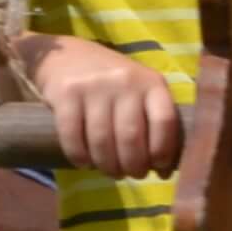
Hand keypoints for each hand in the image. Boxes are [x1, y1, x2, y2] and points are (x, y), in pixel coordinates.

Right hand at [27, 38, 181, 177]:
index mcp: (151, 82)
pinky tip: (85, 162)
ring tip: (110, 171)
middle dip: (133, 166)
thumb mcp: (140, 92)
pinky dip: (79, 157)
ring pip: (102, 141)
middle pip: (131, 137)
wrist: (67, 56)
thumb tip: (164, 170)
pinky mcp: (66, 93)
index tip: (158, 168)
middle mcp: (125, 81)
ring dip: (107, 166)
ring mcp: (94, 86)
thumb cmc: (112, 84)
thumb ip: (153, 122)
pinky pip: (73, 137)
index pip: (165, 121)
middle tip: (131, 174)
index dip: (163, 151)